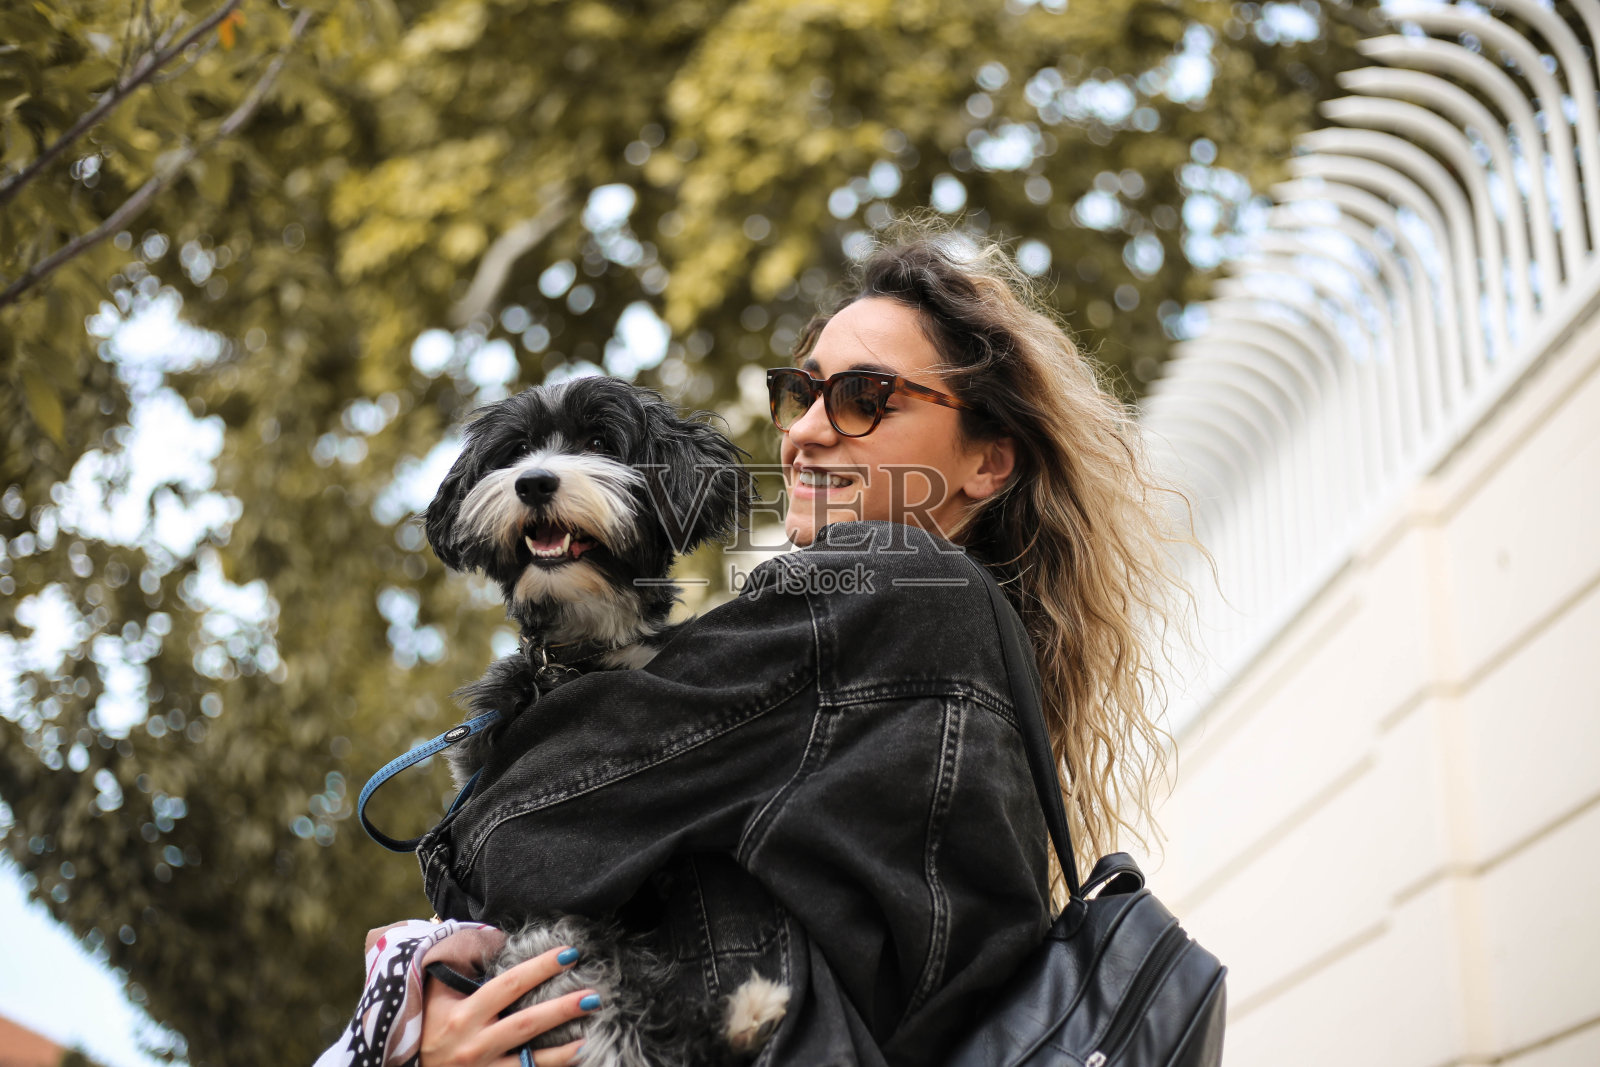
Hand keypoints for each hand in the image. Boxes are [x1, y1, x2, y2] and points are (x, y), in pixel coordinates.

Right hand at [418, 944, 593, 1066]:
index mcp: (463, 1014)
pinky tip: (576, 1059)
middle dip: (561, 1009)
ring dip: (563, 1051)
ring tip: (591, 1035)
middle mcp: (473, 1044)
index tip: (569, 953)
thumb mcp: (438, 994)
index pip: (509, 985)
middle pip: (526, 1024)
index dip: (540, 968)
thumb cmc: (430, 1024)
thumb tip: (501, 938)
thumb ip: (466, 968)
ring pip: (529, 1062)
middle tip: (593, 995)